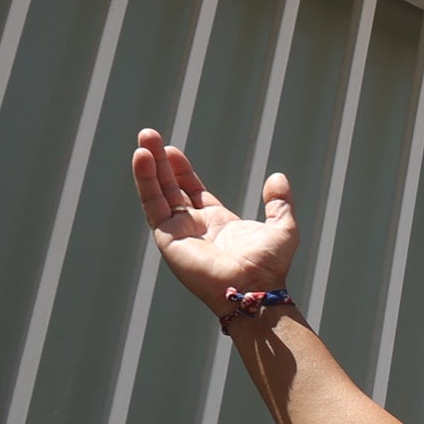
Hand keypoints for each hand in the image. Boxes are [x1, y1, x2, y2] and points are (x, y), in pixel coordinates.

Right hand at [132, 131, 299, 315]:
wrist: (254, 287)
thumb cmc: (269, 266)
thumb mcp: (282, 227)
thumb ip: (279, 203)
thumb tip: (278, 178)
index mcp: (216, 222)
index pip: (192, 190)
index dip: (181, 170)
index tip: (171, 150)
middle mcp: (194, 226)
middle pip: (171, 187)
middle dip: (160, 162)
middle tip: (149, 135)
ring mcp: (178, 232)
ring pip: (158, 193)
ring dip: (148, 167)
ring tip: (144, 139)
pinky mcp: (167, 238)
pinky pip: (152, 204)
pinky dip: (146, 181)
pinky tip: (142, 158)